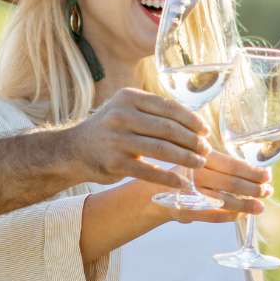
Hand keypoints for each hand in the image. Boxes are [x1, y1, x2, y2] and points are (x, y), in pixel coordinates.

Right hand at [58, 87, 209, 188]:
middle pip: (168, 128)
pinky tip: (183, 183)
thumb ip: (152, 111)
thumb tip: (192, 121)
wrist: (73, 149)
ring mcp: (117, 139)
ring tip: (199, 163)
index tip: (205, 130)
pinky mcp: (114, 163)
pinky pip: (149, 172)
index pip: (168, 107)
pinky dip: (169, 178)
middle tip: (206, 149)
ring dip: (186, 158)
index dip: (191, 120)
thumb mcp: (125, 109)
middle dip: (192, 140)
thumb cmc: (109, 129)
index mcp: (129, 97)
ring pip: (162, 149)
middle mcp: (122, 115)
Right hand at [190, 149, 269, 214]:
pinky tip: (242, 214)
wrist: (148, 188)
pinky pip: (213, 216)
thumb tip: (254, 172)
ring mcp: (189, 193)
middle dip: (254, 189)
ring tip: (260, 207)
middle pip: (232, 183)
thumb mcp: (200, 160)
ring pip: (224, 201)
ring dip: (246, 205)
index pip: (233, 165)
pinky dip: (230, 215)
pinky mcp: (184, 210)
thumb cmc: (183, 172)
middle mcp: (195, 173)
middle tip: (268, 191)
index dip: (253, 172)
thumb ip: (222, 165)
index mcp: (202, 157)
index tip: (267, 175)